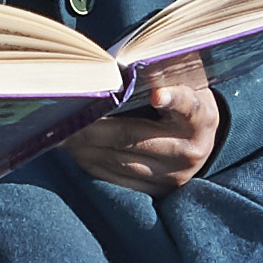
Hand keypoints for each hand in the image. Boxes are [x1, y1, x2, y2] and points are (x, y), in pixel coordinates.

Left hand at [65, 58, 222, 193]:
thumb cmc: (182, 101)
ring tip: (61, 134)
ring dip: (85, 147)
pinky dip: (92, 163)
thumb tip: (114, 70)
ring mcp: (173, 175)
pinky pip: (117, 179)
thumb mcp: (181, 83)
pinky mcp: (157, 192)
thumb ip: (158, 76)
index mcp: (200, 116)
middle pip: (132, 137)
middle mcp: (189, 150)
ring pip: (119, 161)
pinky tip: (74, 149)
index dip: (172, 99)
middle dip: (93, 128)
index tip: (156, 95)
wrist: (202, 140)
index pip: (187, 106)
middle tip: (64, 117)